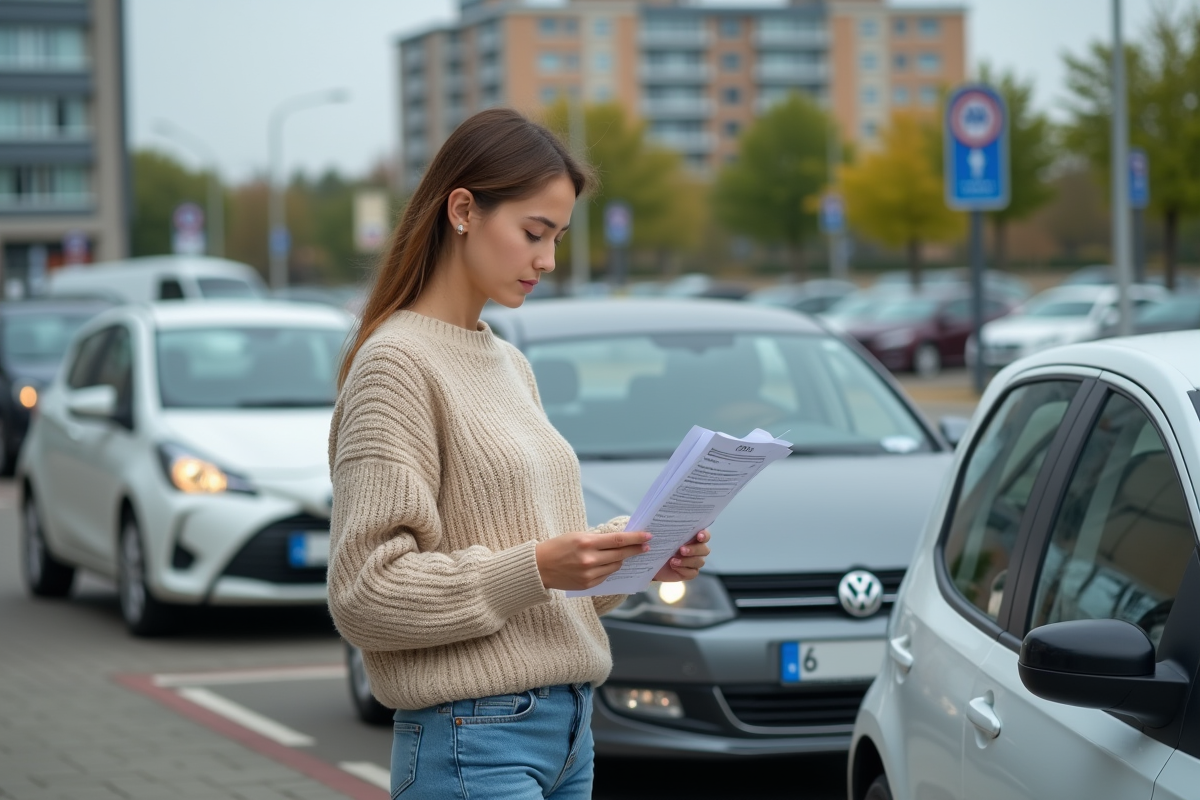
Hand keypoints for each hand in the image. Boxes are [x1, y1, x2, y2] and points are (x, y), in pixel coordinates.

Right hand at [536, 530, 652, 590]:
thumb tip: (619, 540)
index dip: (635, 538)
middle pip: (621, 554)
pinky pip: (606, 575)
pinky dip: (609, 568)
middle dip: (636, 550)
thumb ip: (597, 538)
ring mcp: (589, 574)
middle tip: (646, 546)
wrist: (539, 567)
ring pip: (615, 566)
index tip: (648, 535)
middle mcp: (590, 560)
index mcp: (587, 543)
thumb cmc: (557, 547)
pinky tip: (608, 563)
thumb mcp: (577, 536)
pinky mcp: (588, 585)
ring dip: (622, 560)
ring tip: (624, 554)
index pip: (618, 540)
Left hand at [653, 530, 710, 582]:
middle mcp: (697, 549)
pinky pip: (693, 572)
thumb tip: (659, 527)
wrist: (652, 562)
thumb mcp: (661, 538)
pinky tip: (674, 566)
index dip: (704, 535)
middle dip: (694, 549)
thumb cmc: (658, 546)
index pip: (705, 535)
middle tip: (681, 550)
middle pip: (704, 549)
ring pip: (700, 561)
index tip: (698, 536)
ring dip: (687, 560)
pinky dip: (684, 569)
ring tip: (673, 560)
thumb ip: (664, 531)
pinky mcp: (690, 572)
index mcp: (693, 537)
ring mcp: (694, 561)